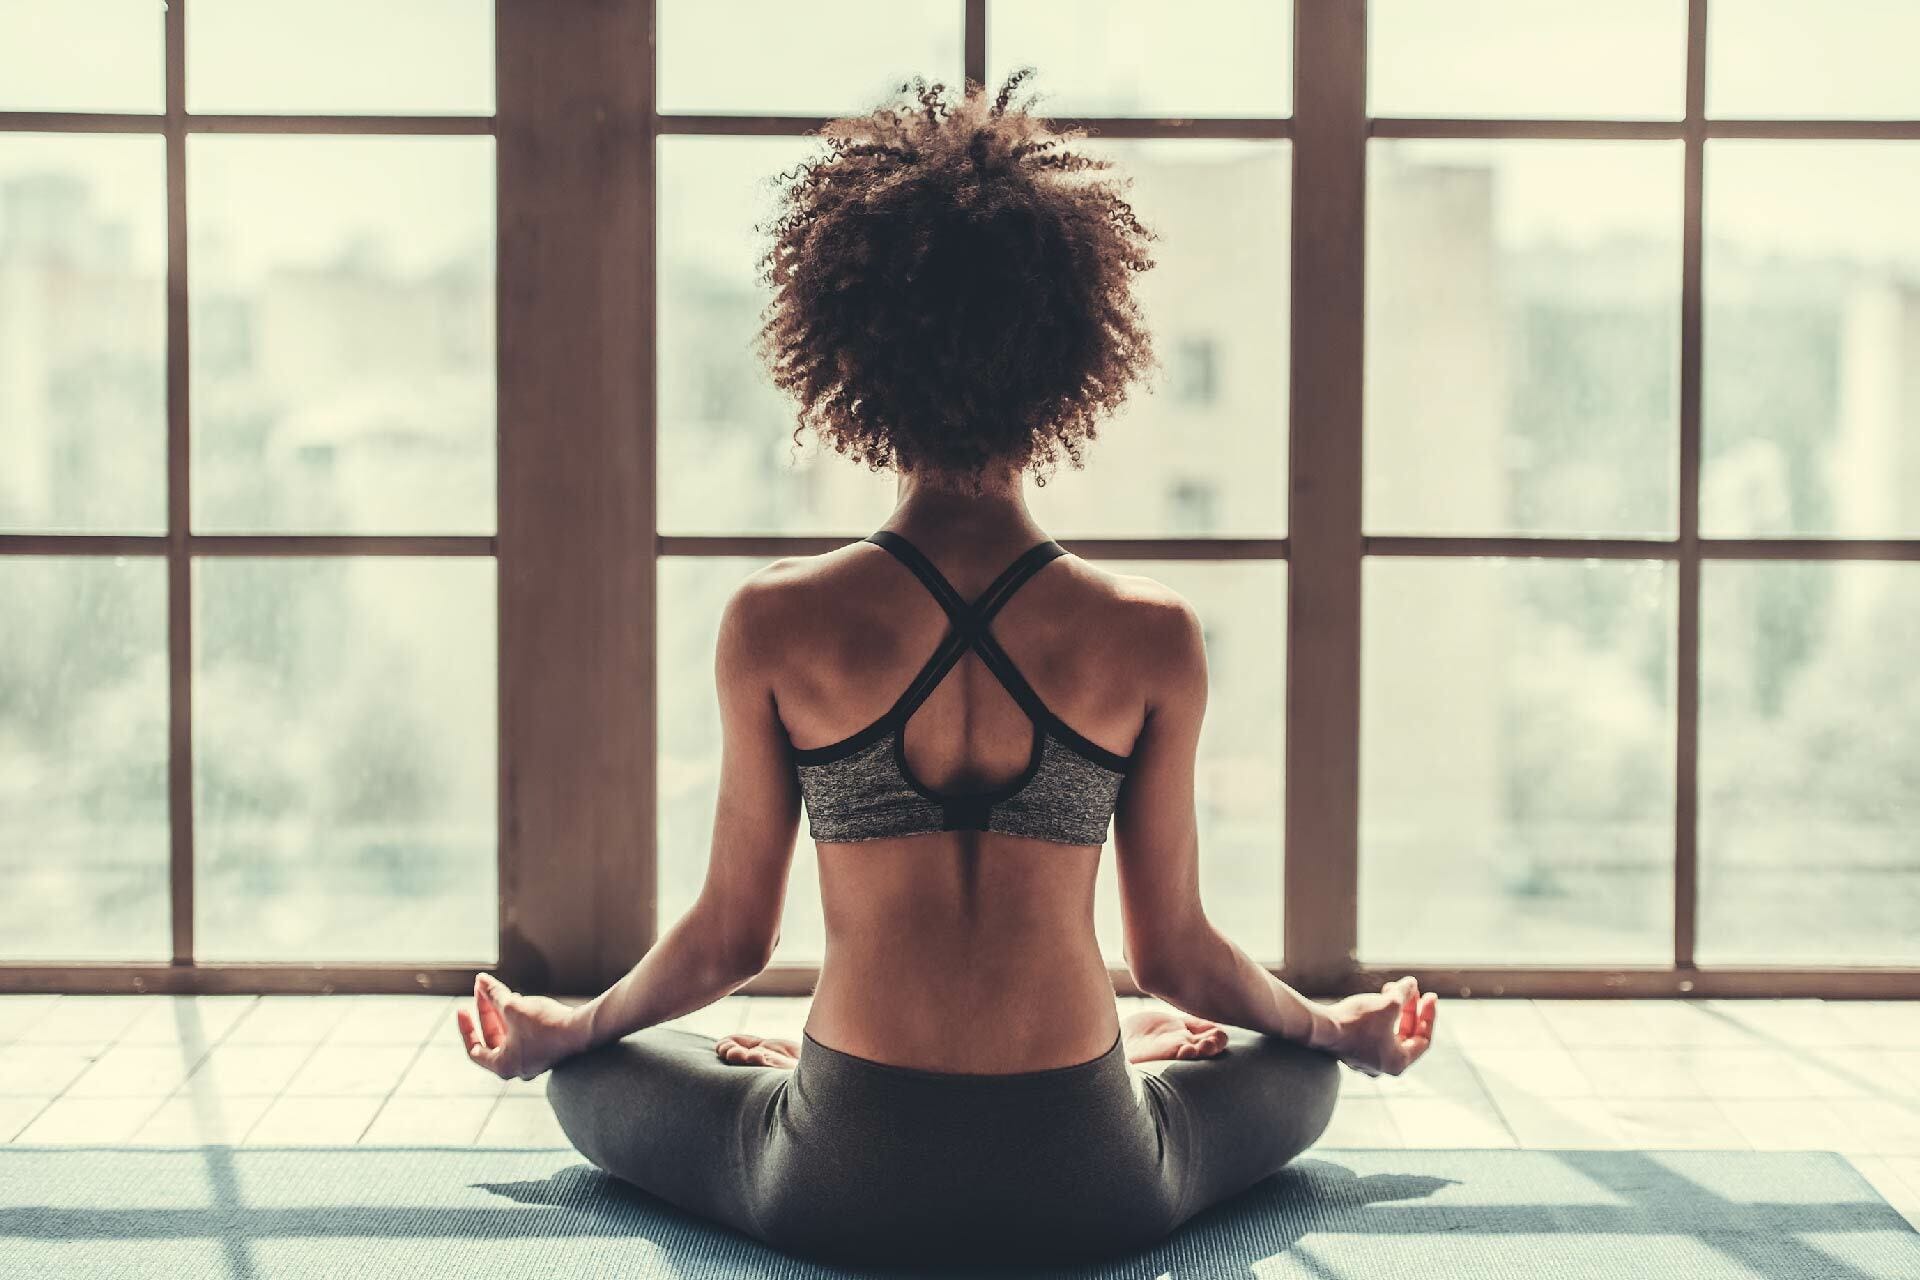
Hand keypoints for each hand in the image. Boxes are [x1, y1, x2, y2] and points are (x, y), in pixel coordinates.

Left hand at [455, 972, 591, 1080]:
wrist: (584, 1030)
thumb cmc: (546, 1024)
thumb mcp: (513, 1007)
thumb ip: (494, 994)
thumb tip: (480, 980)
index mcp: (503, 1065)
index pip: (475, 1050)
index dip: (466, 1027)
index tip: (461, 1009)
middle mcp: (517, 1067)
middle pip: (493, 1039)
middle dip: (486, 1013)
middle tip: (481, 990)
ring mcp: (533, 1060)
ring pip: (510, 1036)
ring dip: (502, 1013)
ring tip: (498, 991)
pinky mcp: (547, 1050)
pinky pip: (524, 1035)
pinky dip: (518, 1019)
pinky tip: (519, 999)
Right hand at [1307, 976, 1437, 1076]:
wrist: (1319, 1028)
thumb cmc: (1356, 1021)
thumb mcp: (1388, 1003)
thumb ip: (1405, 993)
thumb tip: (1412, 984)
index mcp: (1398, 1063)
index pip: (1423, 1039)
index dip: (1429, 1016)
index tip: (1430, 996)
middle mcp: (1383, 1067)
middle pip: (1406, 1036)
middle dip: (1411, 1010)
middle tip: (1413, 990)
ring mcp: (1366, 1060)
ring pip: (1389, 1033)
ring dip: (1394, 1010)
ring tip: (1390, 989)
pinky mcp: (1352, 1050)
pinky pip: (1373, 1033)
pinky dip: (1379, 1017)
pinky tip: (1375, 1000)